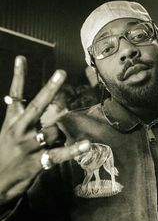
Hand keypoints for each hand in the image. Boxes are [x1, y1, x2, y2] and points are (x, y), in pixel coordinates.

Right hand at [0, 56, 89, 202]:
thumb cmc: (4, 153)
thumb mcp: (6, 131)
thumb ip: (17, 115)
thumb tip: (22, 98)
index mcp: (12, 122)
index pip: (15, 95)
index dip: (18, 77)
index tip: (22, 58)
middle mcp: (20, 130)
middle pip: (37, 106)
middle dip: (50, 89)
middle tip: (61, 73)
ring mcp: (29, 146)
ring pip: (54, 130)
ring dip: (61, 132)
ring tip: (58, 137)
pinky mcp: (38, 162)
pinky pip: (60, 154)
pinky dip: (73, 149)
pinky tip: (86, 144)